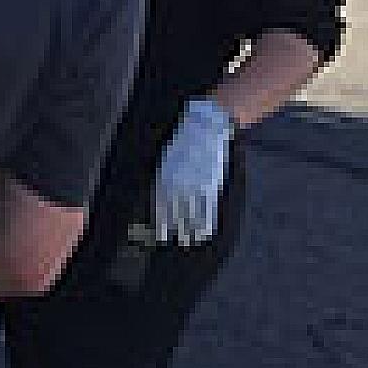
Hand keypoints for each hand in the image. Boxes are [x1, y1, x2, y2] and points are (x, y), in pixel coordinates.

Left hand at [152, 97, 232, 246]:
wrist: (205, 125)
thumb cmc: (183, 139)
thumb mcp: (165, 156)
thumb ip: (162, 176)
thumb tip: (158, 192)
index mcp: (162, 177)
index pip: (157, 207)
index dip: (158, 223)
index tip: (156, 236)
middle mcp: (175, 186)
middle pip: (172, 216)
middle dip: (172, 230)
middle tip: (173, 242)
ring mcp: (193, 187)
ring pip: (189, 218)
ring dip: (188, 232)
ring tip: (187, 242)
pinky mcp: (211, 187)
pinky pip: (207, 212)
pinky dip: (205, 225)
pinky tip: (203, 234)